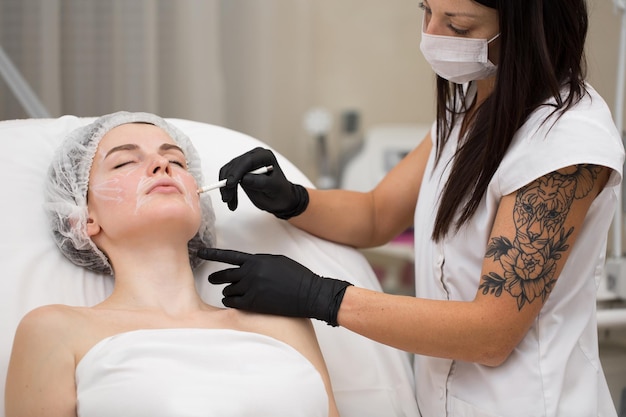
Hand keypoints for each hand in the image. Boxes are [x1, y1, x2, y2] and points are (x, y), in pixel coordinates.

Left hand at [198, 248, 351, 325]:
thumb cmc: (296, 276)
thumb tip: (246, 266)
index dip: (212, 254)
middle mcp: (250, 273)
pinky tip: (233, 302)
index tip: (200, 252)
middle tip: (211, 279)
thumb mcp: (277, 261)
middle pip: (225, 275)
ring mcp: (251, 288)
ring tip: (232, 293)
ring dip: (228, 292)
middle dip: (216, 278)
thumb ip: (259, 262)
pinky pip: (233, 303)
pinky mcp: (253, 303)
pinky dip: (230, 302)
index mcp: (256, 260)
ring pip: (228, 291)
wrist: (309, 293)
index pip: (228, 256)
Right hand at [219, 147, 308, 218]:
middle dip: (228, 182)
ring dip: (225, 188)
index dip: (237, 172)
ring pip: (228, 172)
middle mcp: (253, 156)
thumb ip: (260, 182)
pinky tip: (231, 201)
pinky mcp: (239, 172)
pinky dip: (226, 190)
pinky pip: (227, 178)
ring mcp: (245, 164)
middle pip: (235, 166)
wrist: (280, 198)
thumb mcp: (274, 188)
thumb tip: (244, 178)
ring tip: (229, 202)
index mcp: (265, 156)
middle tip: (227, 198)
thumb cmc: (280, 192)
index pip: (247, 161)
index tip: (230, 184)